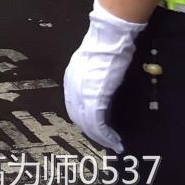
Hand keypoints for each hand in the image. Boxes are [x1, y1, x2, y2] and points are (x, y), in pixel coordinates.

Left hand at [64, 0, 145, 151]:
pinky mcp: (94, 98)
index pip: (73, 106)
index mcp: (70, 80)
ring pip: (87, 123)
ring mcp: (81, 94)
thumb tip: (97, 89)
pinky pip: (97, 123)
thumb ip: (91, 79)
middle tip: (104, 140)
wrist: (107, 41)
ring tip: (112, 144)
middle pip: (77, 117)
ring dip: (100, 137)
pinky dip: (105, 135)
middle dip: (91, 131)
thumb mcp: (92, 66)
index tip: (94, 128)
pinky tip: (113, 141)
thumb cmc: (104, 48)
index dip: (83, 119)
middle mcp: (72, 88)